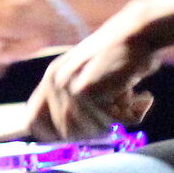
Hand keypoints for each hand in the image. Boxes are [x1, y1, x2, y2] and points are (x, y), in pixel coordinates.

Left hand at [24, 13, 158, 141]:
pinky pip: (110, 122)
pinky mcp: (85, 91)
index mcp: (51, 80)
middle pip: (67, 134)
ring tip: (129, 98)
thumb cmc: (122, 59)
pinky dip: (133, 114)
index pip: (32, 122)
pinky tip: (140, 96)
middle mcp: (53, 83)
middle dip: (96, 131)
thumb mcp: (90, 77)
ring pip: (92, 130)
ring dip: (117, 121)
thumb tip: (70, 136)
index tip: (78, 138)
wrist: (138, 33)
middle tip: (118, 112)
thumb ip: (77, 102)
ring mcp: (67, 87)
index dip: (52, 136)